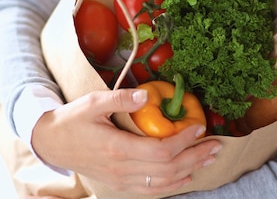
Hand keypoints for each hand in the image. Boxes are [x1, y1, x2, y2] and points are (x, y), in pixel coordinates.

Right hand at [31, 88, 220, 194]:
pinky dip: (172, 186)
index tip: (200, 126)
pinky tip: (185, 176)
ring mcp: (120, 181)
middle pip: (167, 170)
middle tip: (216, 146)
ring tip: (208, 159)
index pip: (160, 152)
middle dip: (195, 158)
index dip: (184, 141)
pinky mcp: (119, 185)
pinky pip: (150, 192)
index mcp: (118, 149)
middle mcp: (122, 170)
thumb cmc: (73, 120)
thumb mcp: (93, 102)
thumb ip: (120, 99)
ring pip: (162, 185)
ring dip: (188, 172)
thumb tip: (146, 96)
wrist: (52, 143)